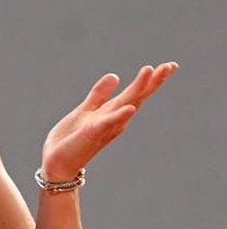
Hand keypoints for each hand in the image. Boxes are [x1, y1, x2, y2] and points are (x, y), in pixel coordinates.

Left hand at [40, 62, 178, 181]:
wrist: (57, 163)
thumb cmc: (72, 139)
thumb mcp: (86, 110)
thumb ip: (99, 95)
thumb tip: (115, 75)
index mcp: (112, 112)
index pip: (135, 93)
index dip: (151, 80)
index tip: (170, 65)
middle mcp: (114, 120)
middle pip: (136, 97)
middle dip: (152, 82)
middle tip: (169, 66)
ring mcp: (104, 127)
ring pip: (125, 105)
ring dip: (138, 90)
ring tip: (151, 73)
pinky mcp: (90, 134)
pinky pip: (105, 124)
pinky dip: (118, 116)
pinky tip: (129, 108)